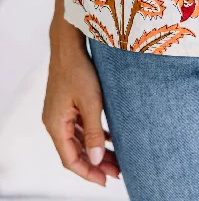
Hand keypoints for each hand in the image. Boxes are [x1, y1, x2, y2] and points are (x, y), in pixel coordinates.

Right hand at [43, 19, 119, 185]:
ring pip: (79, 139)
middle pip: (75, 151)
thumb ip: (93, 132)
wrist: (69, 44)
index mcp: (55, 124)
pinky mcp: (68, 103)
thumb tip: (95, 160)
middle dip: (95, 163)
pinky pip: (81, 126)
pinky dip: (94, 134)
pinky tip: (109, 138)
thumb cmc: (79, 69)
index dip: (87, 173)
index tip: (105, 180)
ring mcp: (61, 112)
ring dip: (96, 149)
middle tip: (117, 171)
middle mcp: (55, 121)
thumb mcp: (90, 102)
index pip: (70, 159)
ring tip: (116, 158)